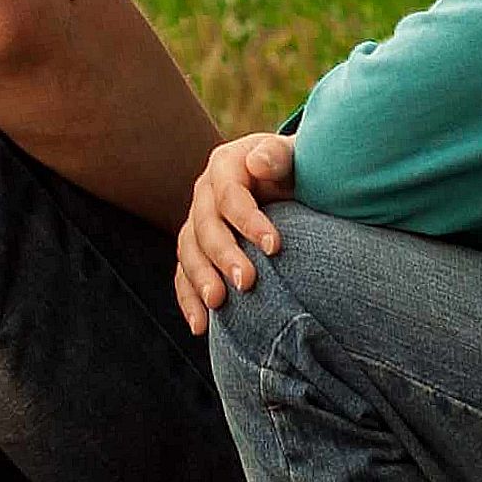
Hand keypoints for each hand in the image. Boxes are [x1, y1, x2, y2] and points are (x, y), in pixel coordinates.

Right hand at [176, 132, 295, 335]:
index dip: (249, 221)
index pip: (230, 195)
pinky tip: (200, 325)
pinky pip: (183, 275)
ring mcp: (196, 223)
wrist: (290, 184)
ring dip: (201, 279)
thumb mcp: (294, 156)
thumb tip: (258, 164)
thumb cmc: (297, 171)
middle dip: (224, 256)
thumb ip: (279, 156)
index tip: (275, 247)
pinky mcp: (195, 251)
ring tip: (218, 303)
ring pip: (188, 252)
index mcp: (226, 167)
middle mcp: (204, 195)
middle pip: (205, 227)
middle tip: (247, 283)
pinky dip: (188, 300)